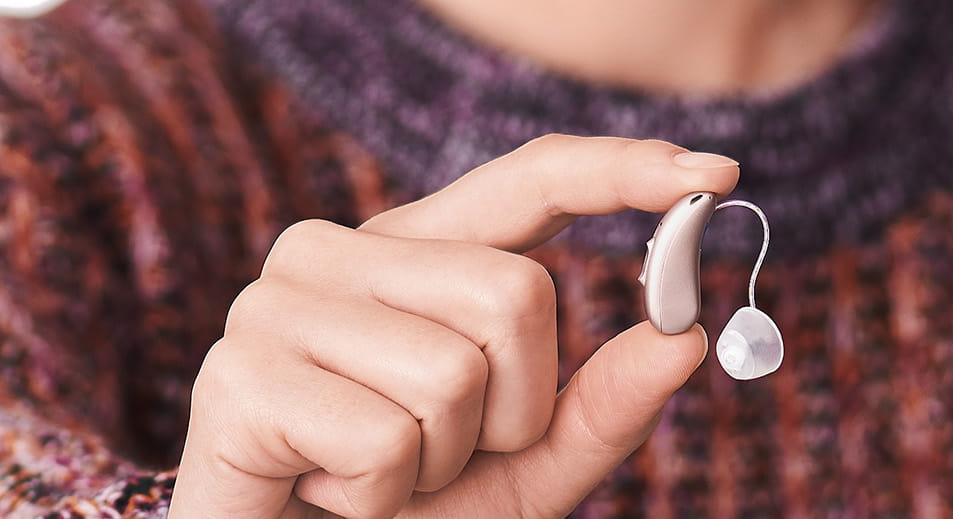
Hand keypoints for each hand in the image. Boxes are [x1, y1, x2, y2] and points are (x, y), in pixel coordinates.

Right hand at [167, 135, 739, 518]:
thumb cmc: (402, 512)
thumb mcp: (527, 467)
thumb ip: (603, 408)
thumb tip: (685, 338)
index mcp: (415, 252)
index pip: (529, 180)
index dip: (618, 170)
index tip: (713, 176)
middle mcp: (340, 251)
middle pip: (516, 294)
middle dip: (512, 410)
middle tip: (437, 455)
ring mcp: (279, 302)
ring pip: (454, 373)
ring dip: (441, 462)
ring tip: (373, 474)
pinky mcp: (239, 374)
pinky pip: (383, 440)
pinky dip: (379, 497)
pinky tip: (325, 492)